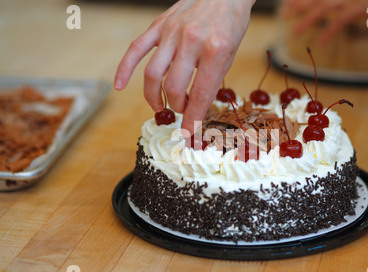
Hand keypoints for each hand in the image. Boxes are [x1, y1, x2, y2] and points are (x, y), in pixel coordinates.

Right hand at [114, 0, 254, 133]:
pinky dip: (124, 69)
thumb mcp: (229, 55)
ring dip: (153, 96)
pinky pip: (136, 49)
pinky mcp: (159, 25)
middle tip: (181, 110)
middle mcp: (191, 41)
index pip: (200, 93)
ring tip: (160, 106)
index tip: (189, 134)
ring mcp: (172, 32)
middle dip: (177, 106)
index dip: (193, 118)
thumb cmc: (229, 24)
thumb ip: (211, 80)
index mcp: (215, 50)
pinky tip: (120, 86)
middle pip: (173, 86)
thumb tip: (196, 109)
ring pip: (153, 73)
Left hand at [280, 0, 367, 44]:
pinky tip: (321, 42)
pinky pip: (343, 19)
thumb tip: (328, 7)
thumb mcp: (359, 0)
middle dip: (298, 6)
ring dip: (308, 20)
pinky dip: (331, 31)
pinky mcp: (364, 6)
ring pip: (325, 7)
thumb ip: (342, 3)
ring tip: (294, 32)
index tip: (288, 6)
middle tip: (283, 16)